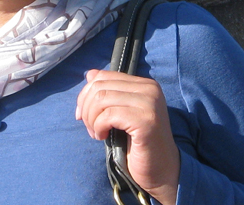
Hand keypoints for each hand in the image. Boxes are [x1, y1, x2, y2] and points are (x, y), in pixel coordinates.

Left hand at [76, 70, 179, 204]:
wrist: (163, 171)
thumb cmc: (138, 143)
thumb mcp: (120, 112)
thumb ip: (108, 92)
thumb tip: (89, 74)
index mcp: (145, 84)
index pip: (104, 76)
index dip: (86, 94)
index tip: (82, 114)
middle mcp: (149, 89)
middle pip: (100, 86)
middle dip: (86, 107)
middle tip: (89, 127)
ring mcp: (149, 103)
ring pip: (101, 99)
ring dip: (91, 119)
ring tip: (96, 133)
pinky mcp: (145, 121)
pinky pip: (108, 115)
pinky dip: (98, 126)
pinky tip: (102, 136)